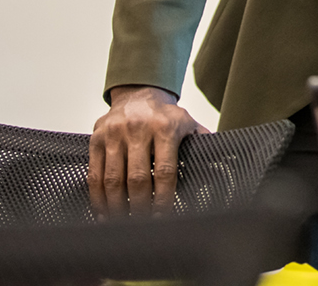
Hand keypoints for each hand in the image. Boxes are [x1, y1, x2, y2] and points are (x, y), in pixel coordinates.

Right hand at [89, 84, 208, 218]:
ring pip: (113, 180)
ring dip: (117, 207)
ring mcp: (114, 133)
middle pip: (138, 179)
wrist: (138, 94)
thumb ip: (202, 142)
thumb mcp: (187, 123)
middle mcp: (138, 128)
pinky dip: (98, 198)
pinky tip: (104, 211)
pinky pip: (94, 174)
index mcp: (165, 127)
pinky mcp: (96, 138)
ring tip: (123, 223)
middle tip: (143, 224)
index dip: (164, 198)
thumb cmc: (165, 116)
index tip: (162, 217)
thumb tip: (222, 160)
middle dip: (140, 207)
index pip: (165, 170)